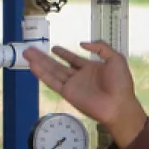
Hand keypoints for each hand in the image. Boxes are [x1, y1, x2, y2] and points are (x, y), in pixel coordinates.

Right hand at [25, 42, 147, 147]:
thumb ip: (101, 48)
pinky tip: (33, 65)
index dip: (64, 54)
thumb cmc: (120, 83)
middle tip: (31, 49)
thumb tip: (83, 44)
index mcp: (91, 68)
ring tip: (27, 53)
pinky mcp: (67, 93)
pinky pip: (52, 82)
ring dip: (39, 63)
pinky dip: (42, 74)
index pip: (73, 59)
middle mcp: (79, 76)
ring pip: (52, 71)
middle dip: (45, 57)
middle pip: (58, 65)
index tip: (54, 48)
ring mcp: (72, 85)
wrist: (118, 105)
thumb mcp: (115, 59)